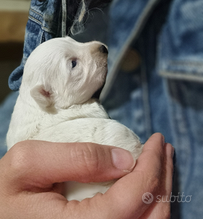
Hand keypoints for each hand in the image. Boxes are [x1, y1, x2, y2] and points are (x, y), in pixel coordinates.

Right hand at [0, 133, 172, 218]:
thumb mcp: (30, 162)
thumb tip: (124, 159)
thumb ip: (77, 158)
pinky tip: (147, 183)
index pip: (132, 199)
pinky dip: (149, 204)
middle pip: (150, 217)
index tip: (156, 140)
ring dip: (161, 190)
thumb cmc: (7, 190)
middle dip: (163, 177)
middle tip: (163, 148)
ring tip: (161, 162)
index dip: (151, 166)